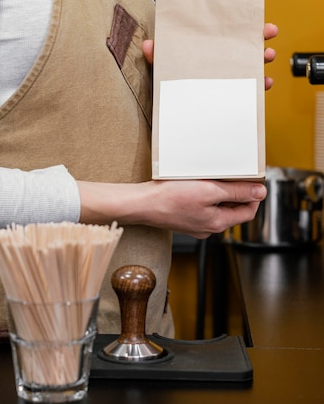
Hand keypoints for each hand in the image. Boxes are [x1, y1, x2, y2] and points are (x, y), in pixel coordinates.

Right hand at [77, 179, 266, 238]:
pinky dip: (205, 195)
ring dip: (219, 192)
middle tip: (233, 174)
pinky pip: (202, 207)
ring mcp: (196, 224)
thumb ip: (237, 193)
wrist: (143, 204)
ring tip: (213, 177)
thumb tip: (260, 193)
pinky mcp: (184, 218)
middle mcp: (208, 228)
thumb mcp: (210, 191)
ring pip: (217, 208)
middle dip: (236, 192)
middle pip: (233, 210)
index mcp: (218, 223)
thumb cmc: (171, 198)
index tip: (253, 180)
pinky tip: (196, 184)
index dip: (254, 195)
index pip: (248, 212)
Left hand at [142, 21, 278, 89]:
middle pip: (244, 47)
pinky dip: (259, 87)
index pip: (227, 34)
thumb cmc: (167, 86)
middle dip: (260, 40)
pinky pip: (248, 90)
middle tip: (268, 36)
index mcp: (206, 51)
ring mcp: (225, 80)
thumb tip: (147, 45)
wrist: (170, 115)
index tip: (259, 22)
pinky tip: (265, 84)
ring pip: (250, 67)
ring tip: (266, 57)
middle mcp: (218, 63)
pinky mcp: (229, 97)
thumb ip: (157, 58)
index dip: (246, 26)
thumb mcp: (163, 70)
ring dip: (262, 61)